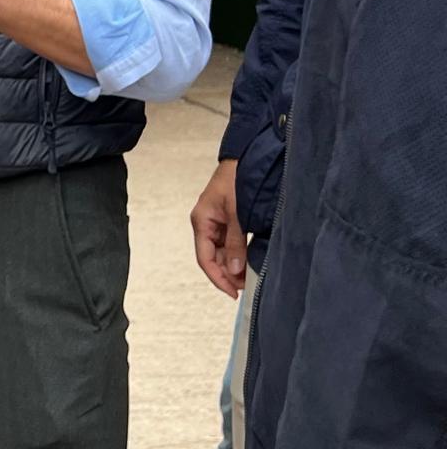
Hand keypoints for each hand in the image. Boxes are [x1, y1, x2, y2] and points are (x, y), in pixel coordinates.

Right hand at [190, 158, 247, 298]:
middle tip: (247, 286)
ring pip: (222, 252)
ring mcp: (217, 222)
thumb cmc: (236, 180)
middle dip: (228, 273)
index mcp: (201, 221)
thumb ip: (235, 242)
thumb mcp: (237, 213)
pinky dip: (239, 254)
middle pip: (213, 257)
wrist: (244, 159)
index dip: (218, 278)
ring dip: (234, 265)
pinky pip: (230, 243)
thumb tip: (234, 269)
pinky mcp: (228, 220)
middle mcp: (206, 224)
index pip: (205, 259)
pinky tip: (249, 261)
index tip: (234, 293)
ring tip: (250, 276)